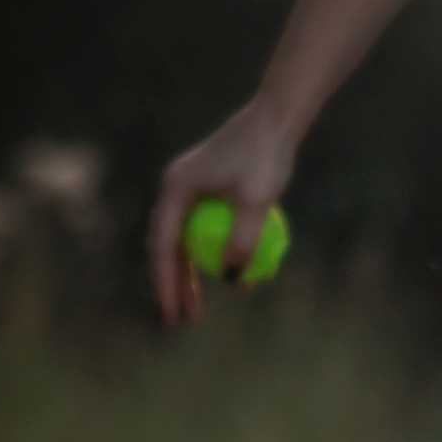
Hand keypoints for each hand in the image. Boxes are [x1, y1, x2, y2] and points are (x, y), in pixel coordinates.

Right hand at [148, 99, 299, 325]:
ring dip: (194, 276)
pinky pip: (210, 232)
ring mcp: (193, 191)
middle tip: (178, 320)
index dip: (165, 282)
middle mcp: (177, 190)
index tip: (170, 311)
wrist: (276, 122)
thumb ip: (244, 238)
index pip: (164, 246)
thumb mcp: (258, 200)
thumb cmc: (266, 157)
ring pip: (188, 242)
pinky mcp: (213, 193)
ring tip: (195, 310)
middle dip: (172, 285)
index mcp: (176, 189)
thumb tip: (232, 279)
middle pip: (170, 247)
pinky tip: (238, 279)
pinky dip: (219, 255)